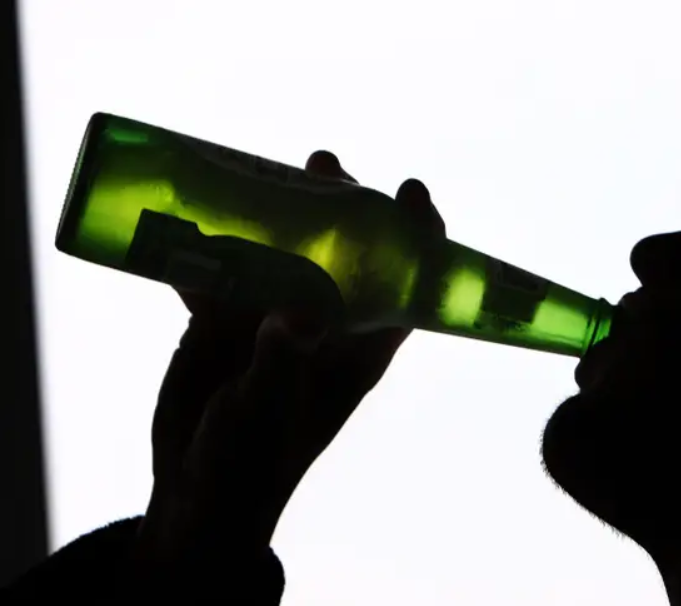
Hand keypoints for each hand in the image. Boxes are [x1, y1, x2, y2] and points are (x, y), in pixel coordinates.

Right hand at [137, 151, 444, 560]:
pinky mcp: (227, 317)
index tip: (409, 190)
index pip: (406, 283)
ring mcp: (275, 315)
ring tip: (257, 172)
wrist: (195, 488)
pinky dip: (208, 245)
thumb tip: (296, 314)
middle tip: (322, 164)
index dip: (417, 235)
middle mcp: (325, 321)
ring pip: (285, 248)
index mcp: (361, 345)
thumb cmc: (250, 463)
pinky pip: (223, 269)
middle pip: (346, 249)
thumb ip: (283, 364)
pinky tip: (188, 221)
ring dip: (274, 211)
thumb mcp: (269, 414)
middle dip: (340, 203)